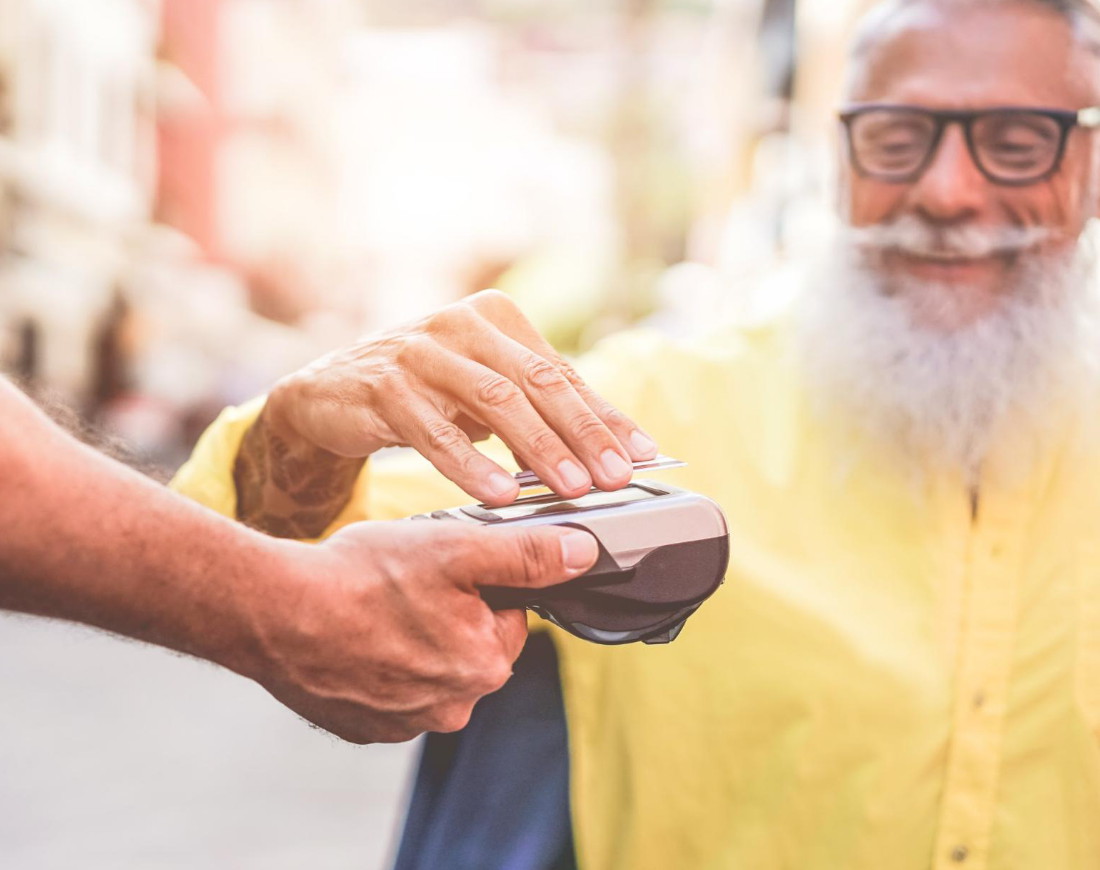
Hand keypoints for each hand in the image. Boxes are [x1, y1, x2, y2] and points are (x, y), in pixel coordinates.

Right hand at [246, 519, 598, 743]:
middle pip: (472, 645)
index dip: (482, 584)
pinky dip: (382, 664)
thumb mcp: (457, 547)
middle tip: (409, 584)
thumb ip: (527, 554)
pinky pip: (392, 689)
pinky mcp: (366, 726)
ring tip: (378, 606)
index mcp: (484, 665)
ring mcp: (406, 722)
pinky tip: (358, 635)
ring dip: (415, 638)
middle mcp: (452, 706)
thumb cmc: (361, 577)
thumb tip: (582, 555)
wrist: (273, 612)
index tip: (446, 569)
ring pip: (431, 667)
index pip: (510, 616)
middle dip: (450, 612)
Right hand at [263, 290, 658, 507]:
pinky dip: (471, 464)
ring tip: (572, 488)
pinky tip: (500, 493)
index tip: (642, 454)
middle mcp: (461, 324)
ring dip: (539, 448)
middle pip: (536, 381)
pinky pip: (436, 430)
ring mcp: (421, 351)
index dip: (605, 415)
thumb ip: (537, 414)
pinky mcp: (385, 386)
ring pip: (495, 401)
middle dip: (582, 432)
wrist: (328, 394)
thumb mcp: (482, 394)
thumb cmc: (422, 393)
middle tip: (615, 476)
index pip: (561, 372)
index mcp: (495, 318)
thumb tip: (607, 454)